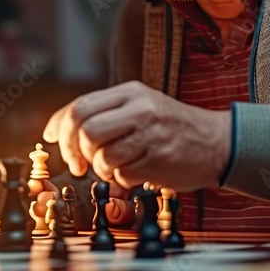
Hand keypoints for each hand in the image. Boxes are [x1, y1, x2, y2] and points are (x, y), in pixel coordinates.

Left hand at [42, 81, 231, 190]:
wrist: (217, 142)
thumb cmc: (170, 126)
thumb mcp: (139, 106)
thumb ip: (102, 113)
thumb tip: (55, 131)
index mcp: (131, 92)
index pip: (81, 106)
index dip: (60, 126)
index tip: (52, 140)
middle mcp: (140, 109)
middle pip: (86, 130)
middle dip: (74, 150)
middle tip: (78, 163)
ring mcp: (150, 135)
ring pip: (101, 155)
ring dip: (99, 168)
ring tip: (113, 166)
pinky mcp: (159, 160)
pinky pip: (122, 174)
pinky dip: (120, 179)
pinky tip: (134, 171)